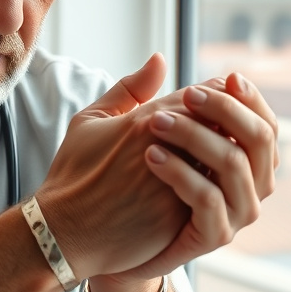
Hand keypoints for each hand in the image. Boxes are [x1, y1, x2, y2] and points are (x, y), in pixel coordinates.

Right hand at [35, 54, 225, 279]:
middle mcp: (165, 149)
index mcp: (144, 122)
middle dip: (226, 123)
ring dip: (226, 154)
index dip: (213, 97)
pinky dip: (218, 185)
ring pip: (223, 158)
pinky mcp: (181, 216)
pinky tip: (212, 184)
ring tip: (218, 156)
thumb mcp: (89, 121)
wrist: (64, 231)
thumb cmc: (73, 176)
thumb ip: (129, 89)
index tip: (212, 102)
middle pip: (219, 124)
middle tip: (226, 126)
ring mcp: (177, 183)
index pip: (201, 96)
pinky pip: (215, 193)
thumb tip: (159, 59)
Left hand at [92, 71, 277, 291]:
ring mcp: (234, 213)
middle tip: (188, 95)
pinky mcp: (212, 236)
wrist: (102, 237)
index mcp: (240, 158)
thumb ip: (142, 97)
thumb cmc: (118, 180)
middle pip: (259, 139)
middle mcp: (247, 185)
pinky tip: (151, 156)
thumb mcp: (126, 132)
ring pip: (233, 166)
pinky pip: (208, 199)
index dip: (249, 97)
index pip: (262, 121)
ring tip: (155, 123)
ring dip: (197, 136)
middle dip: (226, 110)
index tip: (224, 76)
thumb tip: (157, 58)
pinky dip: (182, 173)